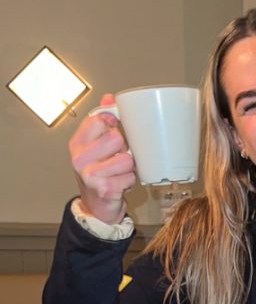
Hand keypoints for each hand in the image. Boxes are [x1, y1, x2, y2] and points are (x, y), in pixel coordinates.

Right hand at [69, 94, 136, 224]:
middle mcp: (80, 158)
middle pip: (116, 138)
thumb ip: (102, 120)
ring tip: (120, 171)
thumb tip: (109, 98)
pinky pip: (130, 177)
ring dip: (129, 167)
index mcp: (77, 142)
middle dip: (123, 148)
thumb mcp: (96, 144)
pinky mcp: (104, 189)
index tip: (114, 129)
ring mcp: (90, 175)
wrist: (96, 205)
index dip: (113, 123)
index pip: (100, 120)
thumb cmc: (98, 172)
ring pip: (127, 159)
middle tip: (117, 157)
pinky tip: (121, 183)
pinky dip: (130, 181)